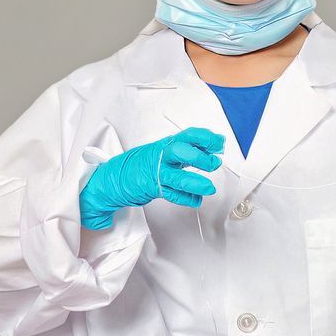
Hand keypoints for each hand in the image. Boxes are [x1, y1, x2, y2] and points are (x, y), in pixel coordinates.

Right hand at [78, 127, 222, 229]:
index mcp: (167, 144)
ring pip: (176, 177)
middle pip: (179, 152)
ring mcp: (156, 173)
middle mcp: (161, 157)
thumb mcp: (167, 150)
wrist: (117, 176)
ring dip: (195, 183)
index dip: (205, 138)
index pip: (187, 135)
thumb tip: (217, 143)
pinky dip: (185, 198)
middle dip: (199, 157)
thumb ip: (190, 147)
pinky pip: (171, 195)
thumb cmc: (147, 162)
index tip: (219, 143)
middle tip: (214, 163)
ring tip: (209, 188)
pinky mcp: (152, 189)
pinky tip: (196, 200)